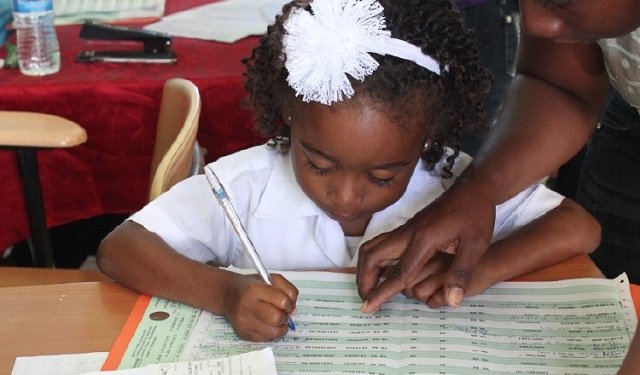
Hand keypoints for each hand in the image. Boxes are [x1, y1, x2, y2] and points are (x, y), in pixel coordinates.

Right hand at [221, 273, 297, 340]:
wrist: (228, 294)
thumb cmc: (252, 286)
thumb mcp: (270, 279)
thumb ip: (287, 290)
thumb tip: (293, 310)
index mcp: (255, 289)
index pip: (282, 301)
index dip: (289, 303)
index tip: (287, 303)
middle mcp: (247, 305)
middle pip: (277, 318)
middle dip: (285, 317)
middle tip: (282, 313)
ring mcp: (243, 321)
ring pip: (272, 333)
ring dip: (280, 328)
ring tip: (278, 321)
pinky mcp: (242, 333)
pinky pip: (264, 339)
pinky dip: (271, 334)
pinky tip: (269, 326)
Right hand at [357, 179, 494, 312]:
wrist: (472, 189)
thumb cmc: (475, 215)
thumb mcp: (476, 245)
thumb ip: (461, 273)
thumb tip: (453, 301)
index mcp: (424, 239)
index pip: (398, 272)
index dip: (382, 292)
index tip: (368, 307)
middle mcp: (407, 233)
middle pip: (372, 257)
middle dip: (364, 280)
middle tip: (368, 301)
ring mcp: (404, 230)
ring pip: (372, 248)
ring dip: (365, 269)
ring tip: (370, 290)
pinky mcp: (406, 230)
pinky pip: (380, 245)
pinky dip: (373, 261)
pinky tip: (382, 274)